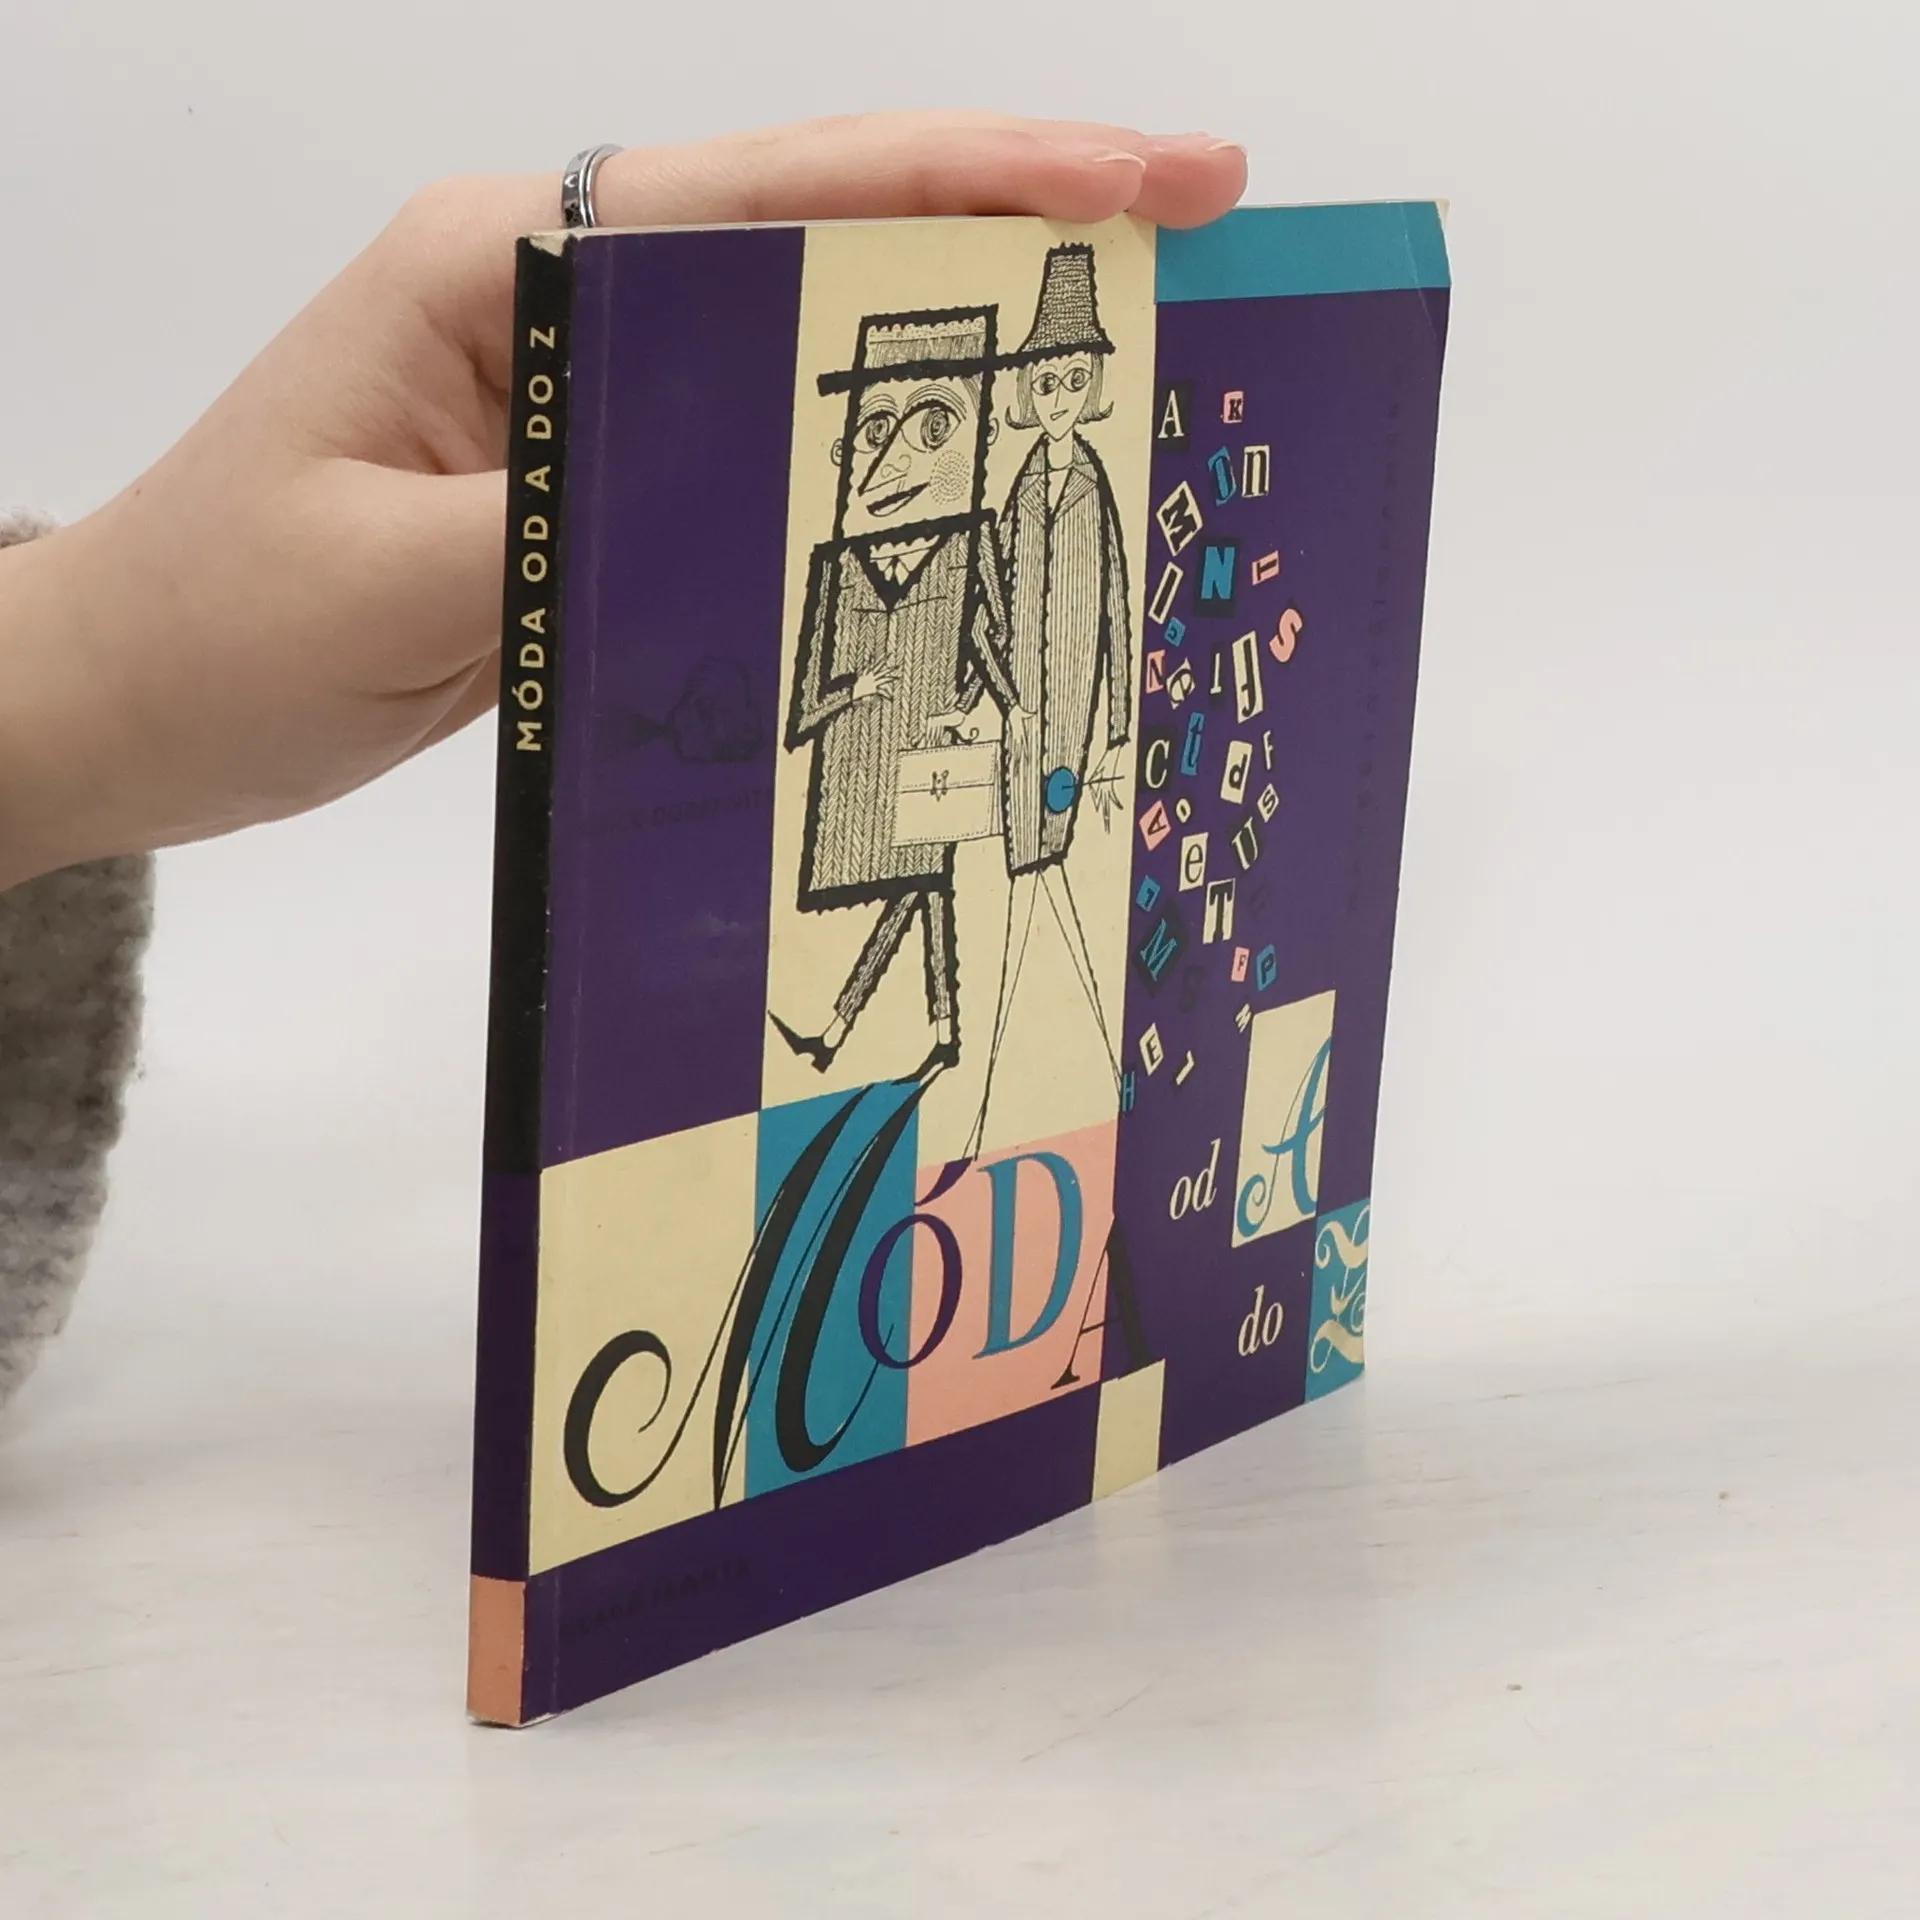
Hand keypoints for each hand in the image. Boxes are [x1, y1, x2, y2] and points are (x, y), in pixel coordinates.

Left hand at [0, 114, 1245, 886]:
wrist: (129, 699)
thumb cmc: (218, 626)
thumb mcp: (394, 580)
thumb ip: (581, 516)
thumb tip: (772, 500)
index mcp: (505, 264)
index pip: (774, 192)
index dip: (971, 179)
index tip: (1141, 182)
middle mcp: (560, 297)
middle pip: (819, 232)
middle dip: (1013, 222)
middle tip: (1197, 233)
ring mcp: (584, 388)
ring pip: (805, 339)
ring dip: (963, 340)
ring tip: (1125, 352)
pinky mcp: (596, 479)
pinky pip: (762, 449)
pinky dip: (874, 459)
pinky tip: (965, 486)